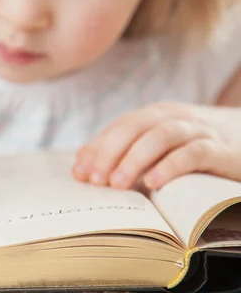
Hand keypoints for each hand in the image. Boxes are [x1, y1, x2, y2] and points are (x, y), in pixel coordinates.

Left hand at [72, 102, 240, 189]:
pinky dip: (171, 165)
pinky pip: (193, 152)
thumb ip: (123, 152)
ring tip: (117, 184)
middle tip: (95, 180)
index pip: (119, 127)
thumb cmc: (194, 147)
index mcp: (154, 115)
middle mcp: (173, 117)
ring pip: (160, 136)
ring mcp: (198, 130)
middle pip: (134, 127)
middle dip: (110, 153)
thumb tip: (81, 164)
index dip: (97, 149)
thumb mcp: (157, 146)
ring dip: (135, 159)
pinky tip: (154, 182)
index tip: (79, 174)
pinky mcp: (220, 148)